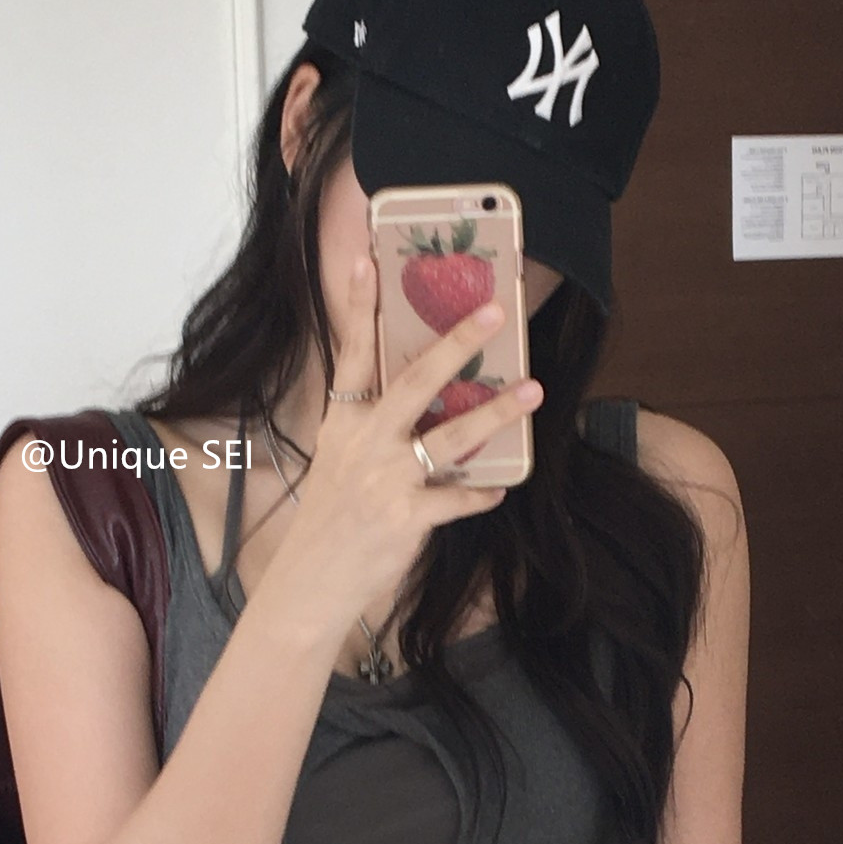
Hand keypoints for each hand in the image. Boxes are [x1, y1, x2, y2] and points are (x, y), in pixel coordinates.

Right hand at [257, 254, 542, 641]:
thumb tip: (418, 398)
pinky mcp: (406, 518)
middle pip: (414, 382)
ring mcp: (385, 481)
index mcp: (342, 424)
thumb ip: (369, 427)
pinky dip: (481, 493)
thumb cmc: (329, 520)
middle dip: (456, 343)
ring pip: (450, 436)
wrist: (309, 584)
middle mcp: (362, 444)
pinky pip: (457, 499)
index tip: (367, 258)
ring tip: (532, 389)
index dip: (358, 306)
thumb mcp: (336, 461)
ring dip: (496, 411)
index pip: (351, 354)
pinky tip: (499, 487)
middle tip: (493, 311)